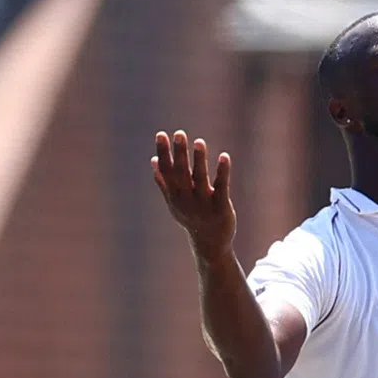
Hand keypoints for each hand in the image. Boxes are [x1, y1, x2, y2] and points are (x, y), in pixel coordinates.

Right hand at [151, 130, 235, 259]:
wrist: (210, 244)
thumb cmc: (192, 218)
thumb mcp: (174, 202)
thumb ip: (164, 182)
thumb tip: (153, 161)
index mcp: (175, 195)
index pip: (166, 171)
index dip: (163, 153)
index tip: (161, 134)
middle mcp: (187, 199)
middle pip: (182, 173)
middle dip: (180, 153)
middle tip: (179, 134)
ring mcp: (204, 204)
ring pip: (200, 179)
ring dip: (199, 160)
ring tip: (199, 142)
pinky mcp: (221, 208)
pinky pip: (222, 187)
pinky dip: (222, 172)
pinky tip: (224, 156)